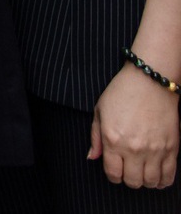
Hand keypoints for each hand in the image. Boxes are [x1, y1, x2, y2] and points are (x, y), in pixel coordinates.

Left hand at [90, 63, 179, 187]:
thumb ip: (95, 138)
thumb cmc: (121, 94)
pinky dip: (164, 181)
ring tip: (143, 173)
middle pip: (133, 181)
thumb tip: (92, 158)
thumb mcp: (99, 112)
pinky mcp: (172, 148)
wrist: (150, 82)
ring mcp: (155, 149)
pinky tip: (158, 177)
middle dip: (129, 180)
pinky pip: (170, 175)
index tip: (115, 172)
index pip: (113, 173)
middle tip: (128, 171)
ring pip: (151, 181)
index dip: (113, 176)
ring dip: (146, 182)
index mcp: (113, 140)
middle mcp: (134, 149)